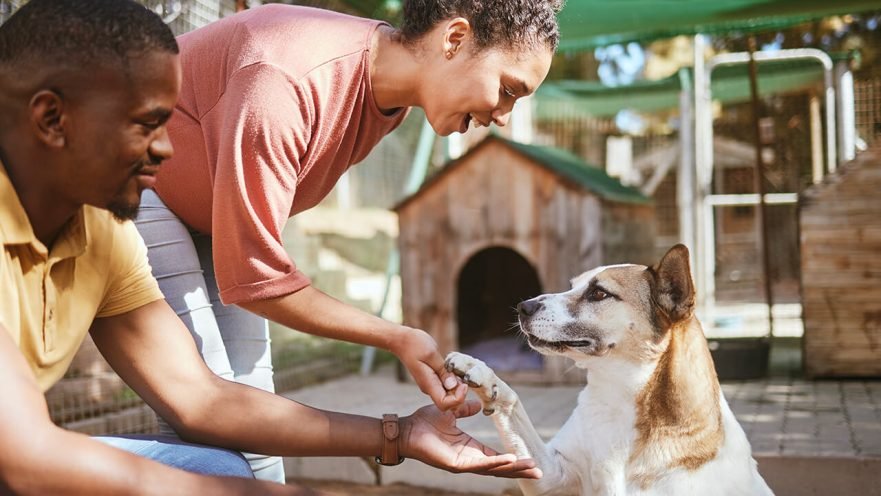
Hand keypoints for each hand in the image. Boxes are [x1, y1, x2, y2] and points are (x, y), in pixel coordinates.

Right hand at [392, 327, 466, 409]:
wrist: (401, 341)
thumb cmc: (414, 344)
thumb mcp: (431, 354)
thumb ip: (443, 371)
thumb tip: (454, 386)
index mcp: (428, 384)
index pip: (445, 404)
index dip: (458, 398)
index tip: (464, 384)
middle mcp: (429, 388)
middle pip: (448, 402)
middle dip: (461, 393)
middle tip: (465, 376)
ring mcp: (431, 384)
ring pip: (448, 394)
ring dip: (458, 386)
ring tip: (460, 370)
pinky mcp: (433, 379)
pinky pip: (446, 386)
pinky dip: (454, 381)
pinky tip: (455, 369)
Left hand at [399, 401, 541, 478]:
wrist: (406, 428)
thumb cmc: (425, 422)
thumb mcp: (451, 411)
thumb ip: (465, 408)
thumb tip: (479, 405)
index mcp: (470, 448)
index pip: (496, 457)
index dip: (512, 459)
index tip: (529, 459)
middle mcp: (468, 459)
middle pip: (499, 467)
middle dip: (519, 469)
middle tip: (539, 470)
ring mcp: (462, 463)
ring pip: (493, 469)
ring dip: (512, 468)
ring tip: (530, 467)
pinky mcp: (455, 464)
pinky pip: (479, 465)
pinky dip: (495, 463)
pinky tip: (509, 460)